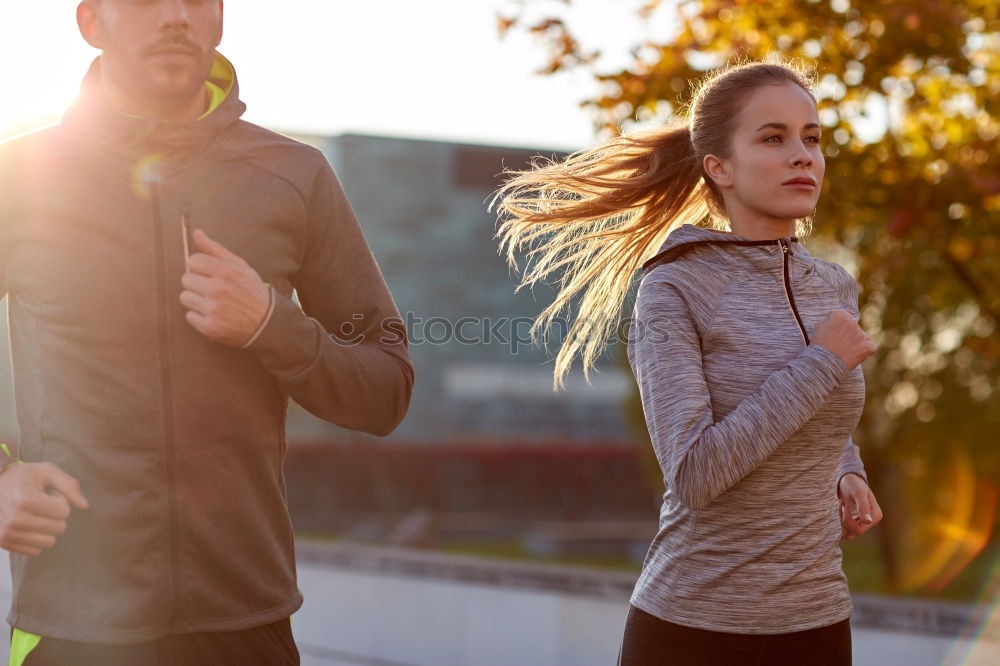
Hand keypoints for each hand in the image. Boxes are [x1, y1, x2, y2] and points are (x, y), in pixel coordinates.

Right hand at [0, 463, 89, 555]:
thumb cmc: (21, 478)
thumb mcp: (46, 471)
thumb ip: (69, 485)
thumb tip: (84, 506)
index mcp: (26, 499)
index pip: (64, 511)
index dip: (60, 501)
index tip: (47, 495)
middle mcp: (16, 519)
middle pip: (59, 528)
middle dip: (55, 516)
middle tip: (40, 505)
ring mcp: (7, 534)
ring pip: (49, 542)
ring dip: (47, 529)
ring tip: (34, 515)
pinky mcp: (3, 543)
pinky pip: (35, 551)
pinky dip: (36, 539)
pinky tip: (26, 525)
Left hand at [180, 229, 270, 345]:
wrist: (267, 322)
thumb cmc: (251, 290)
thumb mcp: (240, 266)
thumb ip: (215, 249)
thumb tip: (196, 232)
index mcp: (227, 271)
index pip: (192, 261)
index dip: (200, 267)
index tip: (210, 275)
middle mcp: (219, 289)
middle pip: (186, 279)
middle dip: (197, 283)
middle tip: (213, 290)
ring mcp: (214, 309)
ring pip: (184, 297)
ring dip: (196, 300)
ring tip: (213, 303)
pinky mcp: (210, 326)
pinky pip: (189, 316)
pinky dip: (199, 316)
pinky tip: (215, 315)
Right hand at [812, 309, 876, 369]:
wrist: (823, 363)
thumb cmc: (819, 345)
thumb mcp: (819, 326)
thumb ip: (831, 318)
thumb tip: (841, 316)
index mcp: (841, 315)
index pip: (848, 315)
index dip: (843, 326)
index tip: (840, 333)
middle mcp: (853, 322)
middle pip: (855, 326)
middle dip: (851, 334)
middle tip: (841, 344)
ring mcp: (861, 334)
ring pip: (863, 337)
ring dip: (858, 343)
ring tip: (846, 352)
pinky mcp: (868, 346)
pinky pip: (870, 347)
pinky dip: (865, 352)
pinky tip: (854, 356)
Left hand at [838, 473, 881, 539]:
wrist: (848, 480)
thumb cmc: (854, 484)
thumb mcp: (858, 493)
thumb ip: (863, 506)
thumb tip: (868, 521)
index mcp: (875, 516)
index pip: (859, 530)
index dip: (847, 520)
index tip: (844, 504)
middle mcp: (871, 522)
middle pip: (854, 533)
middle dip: (843, 520)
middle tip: (841, 504)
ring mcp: (863, 524)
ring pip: (849, 534)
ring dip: (841, 522)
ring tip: (841, 506)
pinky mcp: (855, 523)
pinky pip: (845, 531)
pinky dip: (839, 522)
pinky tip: (840, 509)